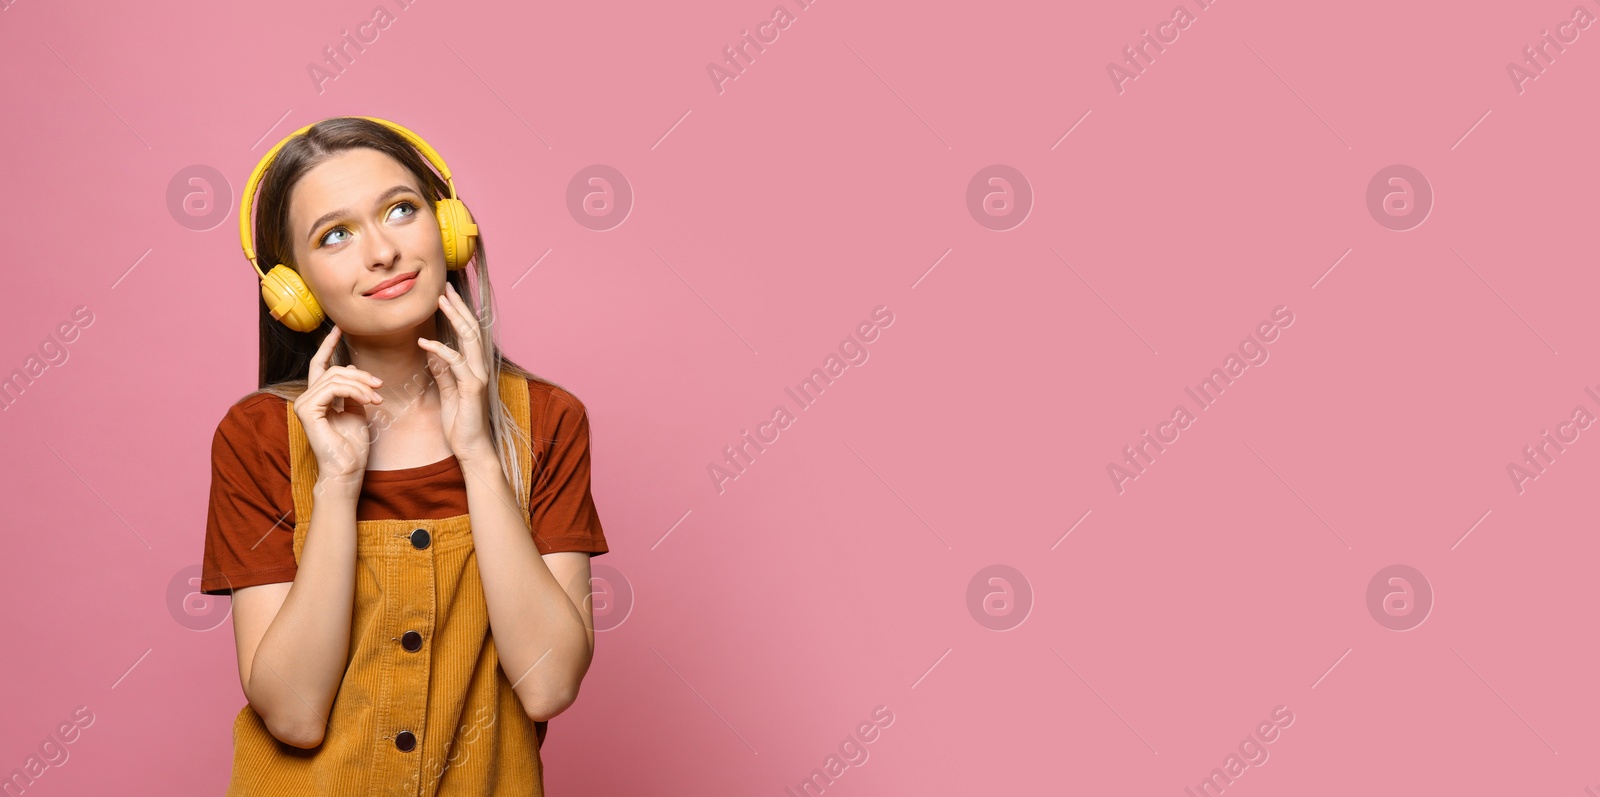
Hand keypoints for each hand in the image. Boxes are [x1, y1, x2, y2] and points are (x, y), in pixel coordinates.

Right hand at [293, 325, 382, 495]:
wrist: (348, 470)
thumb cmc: (353, 447)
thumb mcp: (357, 412)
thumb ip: (352, 392)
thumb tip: (350, 369)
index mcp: (318, 398)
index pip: (320, 364)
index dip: (328, 345)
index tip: (339, 328)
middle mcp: (307, 398)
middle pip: (333, 369)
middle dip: (360, 374)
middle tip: (379, 386)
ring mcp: (304, 404)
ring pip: (336, 377)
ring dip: (362, 385)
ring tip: (377, 398)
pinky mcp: (307, 410)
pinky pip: (334, 388)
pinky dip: (355, 391)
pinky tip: (369, 400)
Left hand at [418, 282, 494, 462]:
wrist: (471, 449)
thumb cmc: (460, 423)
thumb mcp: (448, 392)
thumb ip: (443, 371)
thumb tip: (433, 350)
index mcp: (474, 368)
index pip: (467, 333)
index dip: (458, 313)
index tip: (444, 296)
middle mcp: (479, 368)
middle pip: (471, 329)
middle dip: (458, 307)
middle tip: (444, 288)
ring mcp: (478, 377)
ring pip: (469, 338)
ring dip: (454, 318)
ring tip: (439, 302)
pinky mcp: (472, 388)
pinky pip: (456, 362)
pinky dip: (440, 350)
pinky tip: (424, 343)